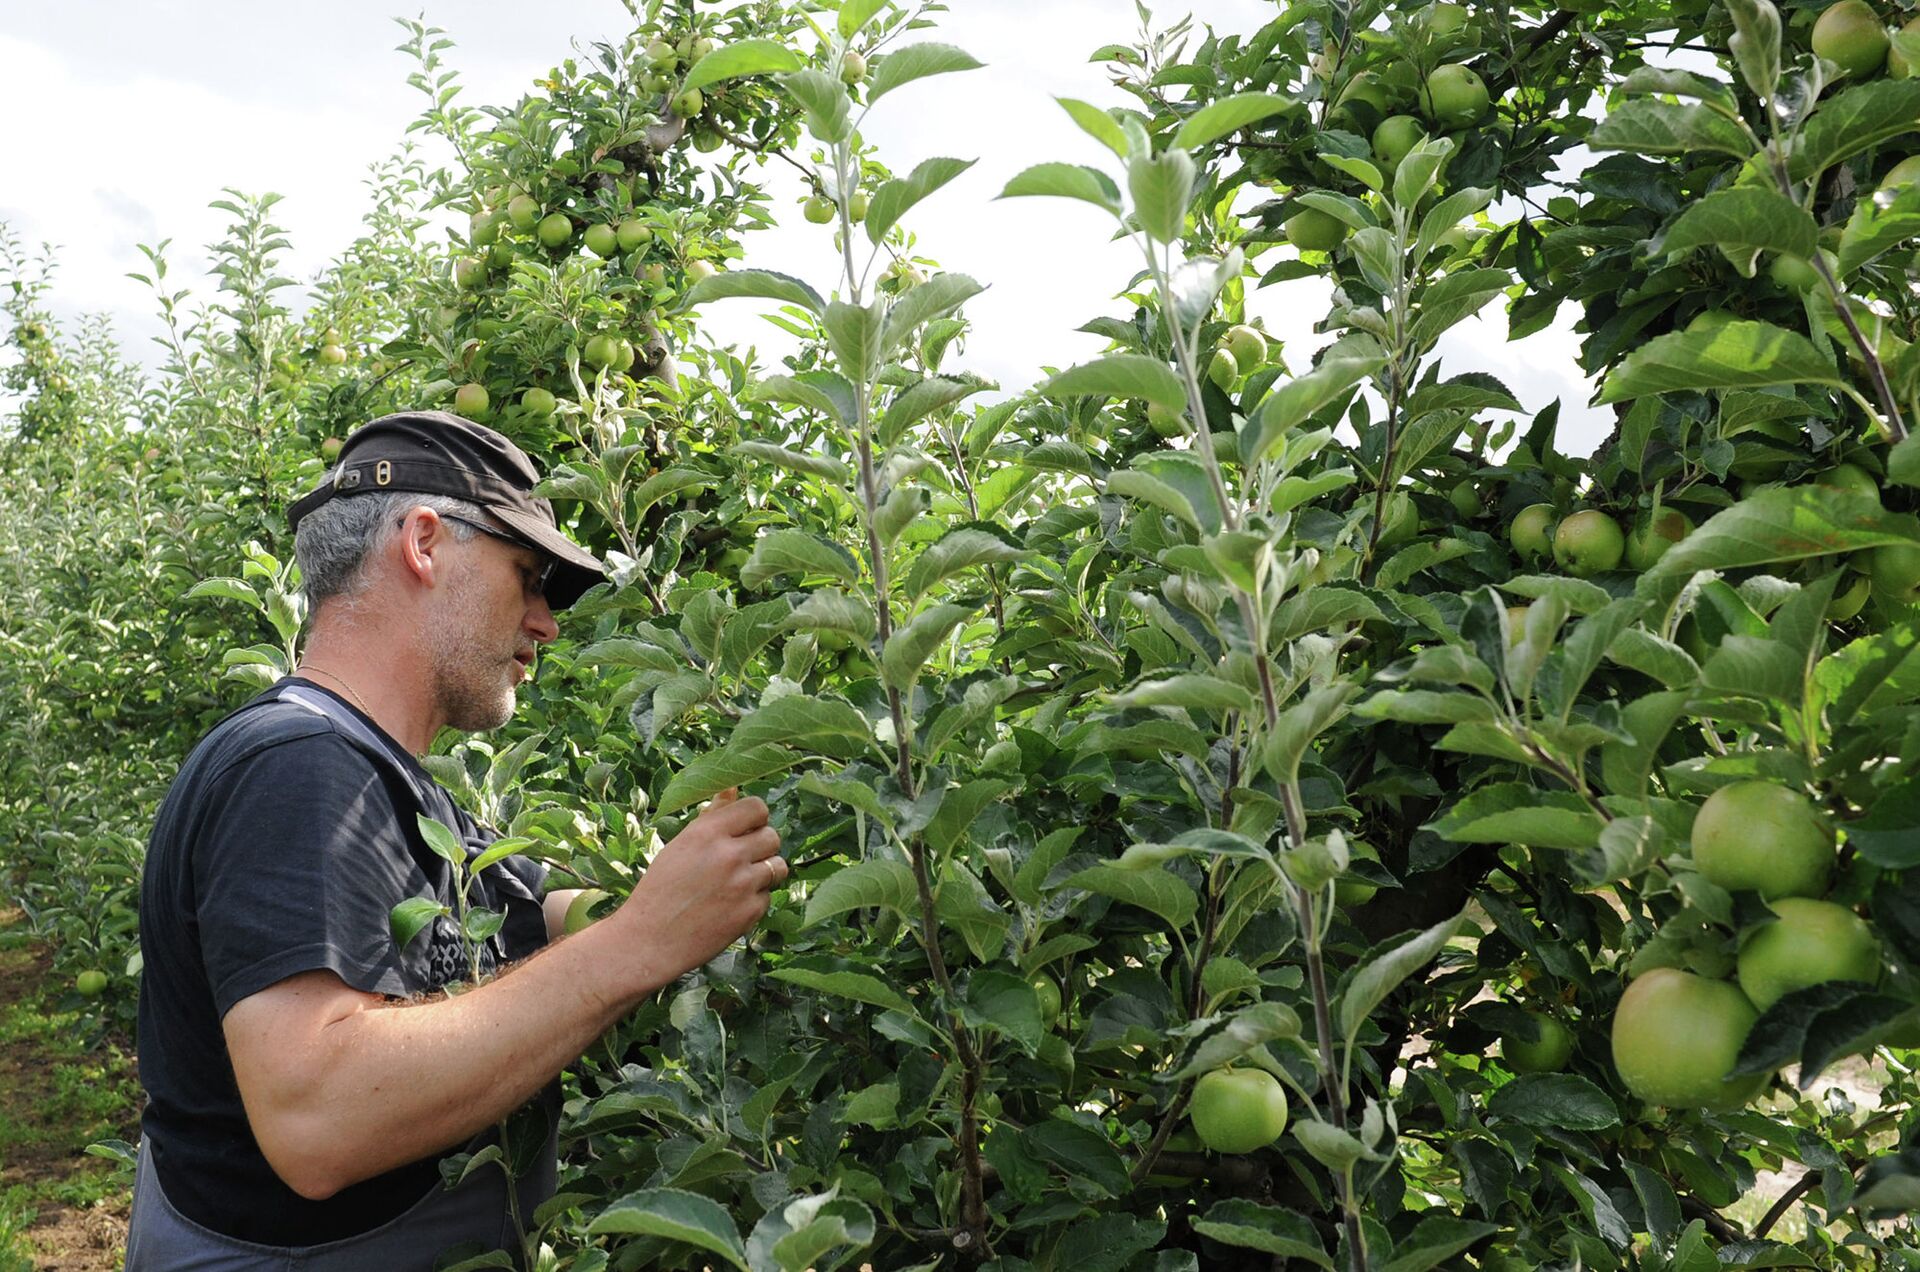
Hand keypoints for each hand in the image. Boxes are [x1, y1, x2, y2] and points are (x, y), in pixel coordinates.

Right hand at [610, 788, 786, 982]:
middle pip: (772, 836)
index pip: (757, 807)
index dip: (754, 818)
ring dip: (763, 872)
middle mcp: (729, 854)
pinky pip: (767, 896)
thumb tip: (733, 788)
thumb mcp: (681, 846)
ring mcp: (743, 884)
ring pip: (778, 866)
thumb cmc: (660, 889)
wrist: (649, 941)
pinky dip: (754, 900)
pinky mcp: (751, 912)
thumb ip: (712, 817)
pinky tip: (730, 906)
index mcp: (707, 833)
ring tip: (738, 882)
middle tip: (741, 858)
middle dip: (761, 845)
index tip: (746, 828)